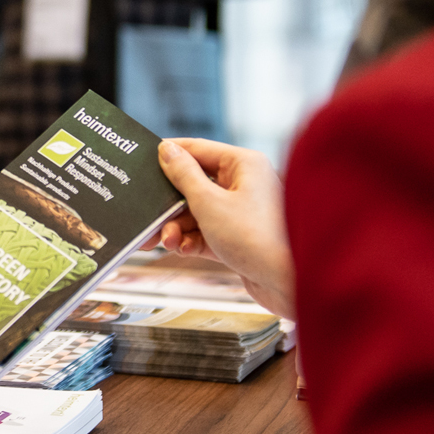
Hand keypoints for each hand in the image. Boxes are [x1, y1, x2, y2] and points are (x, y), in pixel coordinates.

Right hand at [148, 138, 296, 318]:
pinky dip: (192, 240)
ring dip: (178, 227)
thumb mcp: (209, 203)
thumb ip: (184, 176)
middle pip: (195, 184)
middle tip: (150, 216)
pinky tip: (184, 249)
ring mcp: (243, 212)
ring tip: (167, 241)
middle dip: (170, 204)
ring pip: (198, 212)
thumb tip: (167, 150)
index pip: (198, 149)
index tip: (143, 161)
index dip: (169, 155)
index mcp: (244, 164)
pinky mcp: (240, 238)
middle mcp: (246, 184)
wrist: (289, 285)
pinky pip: (207, 232)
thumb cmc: (258, 239)